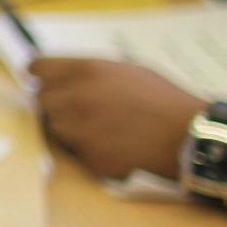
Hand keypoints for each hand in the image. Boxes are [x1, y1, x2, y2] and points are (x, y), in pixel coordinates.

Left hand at [31, 58, 203, 182]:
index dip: (39, 73)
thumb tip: (64, 74)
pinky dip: (87, 150)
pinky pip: (75, 152)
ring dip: (68, 127)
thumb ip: (91, 71)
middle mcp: (77, 99)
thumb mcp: (128, 69)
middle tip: (77, 107)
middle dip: (55, 102)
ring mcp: (80, 131)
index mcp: (87, 70)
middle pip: (41, 100)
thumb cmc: (164, 99)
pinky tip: (112, 145)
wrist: (188, 137)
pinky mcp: (88, 158)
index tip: (38, 78)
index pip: (38, 68)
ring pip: (55, 128)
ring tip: (100, 127)